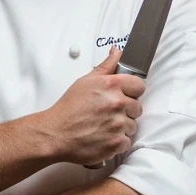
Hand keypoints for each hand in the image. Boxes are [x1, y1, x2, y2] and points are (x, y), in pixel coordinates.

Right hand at [41, 47, 144, 165]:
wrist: (56, 134)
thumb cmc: (69, 108)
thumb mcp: (86, 81)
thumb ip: (107, 66)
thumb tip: (117, 51)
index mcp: (112, 85)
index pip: (139, 86)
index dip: (132, 92)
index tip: (125, 96)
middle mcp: (118, 103)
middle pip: (137, 107)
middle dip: (126, 111)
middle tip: (109, 113)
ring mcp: (118, 124)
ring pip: (132, 126)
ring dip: (121, 127)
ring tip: (103, 126)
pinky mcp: (116, 143)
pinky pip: (127, 141)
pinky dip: (117, 142)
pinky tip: (104, 137)